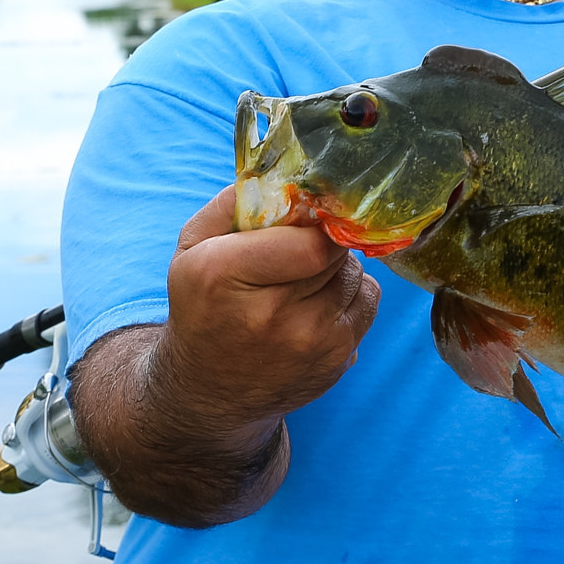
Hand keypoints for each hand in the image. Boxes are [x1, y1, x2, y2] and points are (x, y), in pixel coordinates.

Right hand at [158, 184, 380, 438]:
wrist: (208, 391)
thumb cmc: (203, 306)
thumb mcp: (194, 247)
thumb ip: (236, 200)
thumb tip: (290, 172)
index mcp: (223, 274)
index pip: (310, 238)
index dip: (317, 221)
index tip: (310, 216)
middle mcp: (268, 314)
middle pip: (334, 253)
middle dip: (325, 241)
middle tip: (303, 246)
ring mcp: (308, 344)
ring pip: (356, 275)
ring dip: (339, 268)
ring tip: (303, 279)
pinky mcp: (336, 362)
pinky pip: (369, 302)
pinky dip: (352, 294)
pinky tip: (318, 303)